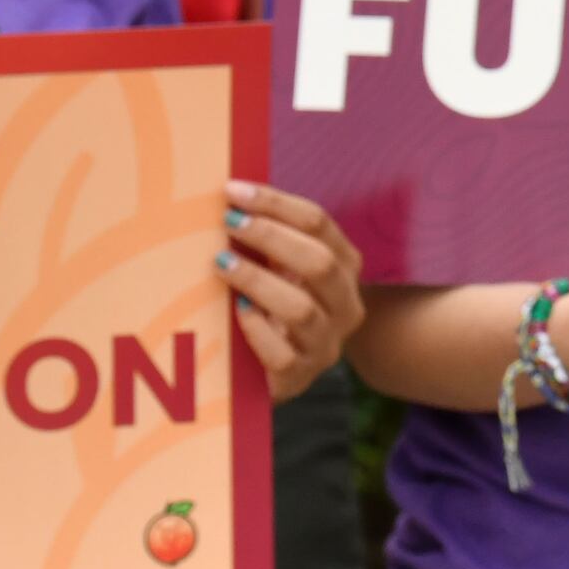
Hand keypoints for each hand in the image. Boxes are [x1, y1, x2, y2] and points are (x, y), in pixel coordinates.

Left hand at [217, 181, 366, 403]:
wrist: (292, 367)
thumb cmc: (276, 302)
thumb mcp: (283, 267)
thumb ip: (269, 237)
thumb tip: (228, 197)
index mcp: (346, 265)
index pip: (318, 223)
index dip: (275, 203)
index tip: (233, 191)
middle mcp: (346, 303)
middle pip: (319, 262)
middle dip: (270, 237)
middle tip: (229, 223)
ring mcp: (327, 343)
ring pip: (302, 309)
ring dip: (258, 281)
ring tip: (223, 264)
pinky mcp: (301, 377)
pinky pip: (283, 355)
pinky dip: (256, 329)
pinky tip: (236, 313)